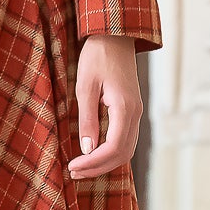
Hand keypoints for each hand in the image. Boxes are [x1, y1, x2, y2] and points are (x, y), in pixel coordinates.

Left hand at [67, 34, 141, 178]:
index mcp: (125, 108)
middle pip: (122, 154)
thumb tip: (87, 148)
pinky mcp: (132, 111)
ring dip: (105, 162)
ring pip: (126, 149)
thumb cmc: (97, 57)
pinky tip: (93, 153)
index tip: (73, 166)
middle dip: (98, 167)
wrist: (114, 36)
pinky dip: (111, 152)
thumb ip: (87, 118)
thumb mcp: (85, 86)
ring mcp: (136, 113)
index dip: (93, 162)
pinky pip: (125, 139)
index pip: (113, 148)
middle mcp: (135, 114)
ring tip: (81, 167)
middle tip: (74, 172)